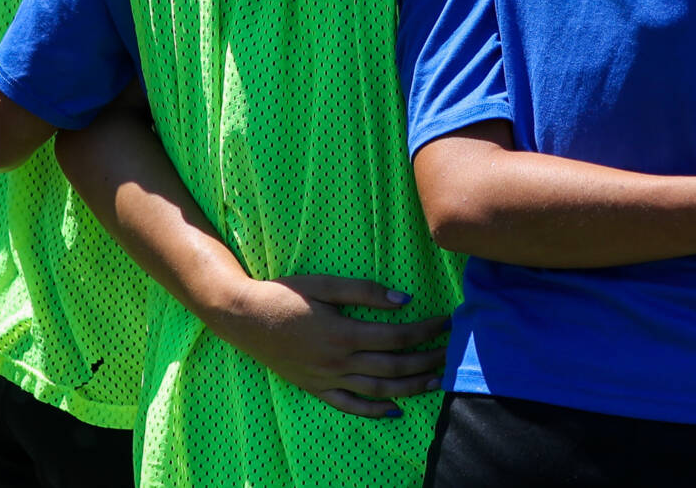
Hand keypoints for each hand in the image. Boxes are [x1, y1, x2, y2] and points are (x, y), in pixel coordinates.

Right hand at [202, 274, 445, 418]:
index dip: (426, 330)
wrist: (244, 319)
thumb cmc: (285, 295)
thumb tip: (405, 299)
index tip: (446, 321)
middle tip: (452, 352)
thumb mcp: (325, 284)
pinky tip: (395, 410)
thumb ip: (365, 291)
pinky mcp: (315, 388)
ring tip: (437, 382)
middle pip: (393, 365)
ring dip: (410, 387)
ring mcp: (326, 379)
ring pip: (377, 389)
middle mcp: (337, 361)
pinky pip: (348, 405)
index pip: (397, 336)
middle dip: (427, 360)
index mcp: (343, 333)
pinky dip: (373, 411)